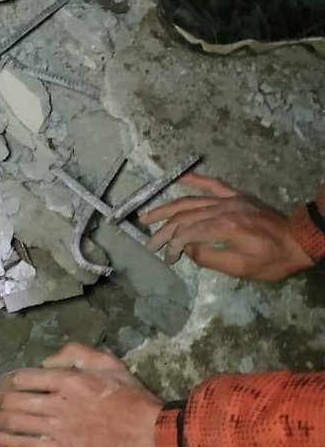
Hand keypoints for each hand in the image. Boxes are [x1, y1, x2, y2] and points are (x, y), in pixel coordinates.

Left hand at [0, 343, 162, 446]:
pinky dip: (3, 441)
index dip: (6, 380)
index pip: (25, 377)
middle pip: (14, 400)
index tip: (0, 383)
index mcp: (69, 380)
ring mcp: (59, 428)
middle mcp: (59, 403)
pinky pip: (26, 445)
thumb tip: (45, 363)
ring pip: (15, 422)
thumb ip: (75, 354)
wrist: (151, 434)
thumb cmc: (131, 397)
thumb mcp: (108, 363)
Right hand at [140, 173, 312, 279]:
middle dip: (162, 230)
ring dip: (166, 208)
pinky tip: (179, 178)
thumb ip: (210, 258)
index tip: (166, 258)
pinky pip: (212, 184)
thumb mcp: (242, 268)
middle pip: (183, 216)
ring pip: (190, 200)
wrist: (299, 240)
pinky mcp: (236, 196)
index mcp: (224, 227)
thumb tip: (187, 249)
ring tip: (147, 215)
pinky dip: (194, 179)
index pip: (186, 233)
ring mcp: (229, 200)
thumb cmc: (272, 259)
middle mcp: (223, 209)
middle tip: (148, 243)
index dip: (171, 245)